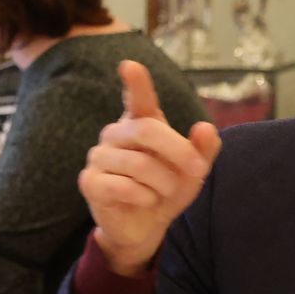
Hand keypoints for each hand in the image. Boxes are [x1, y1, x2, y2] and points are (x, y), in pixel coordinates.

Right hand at [79, 60, 220, 276]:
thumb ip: (203, 150)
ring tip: (164, 192)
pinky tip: (145, 201)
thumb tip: (205, 127)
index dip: (136, 83)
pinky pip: (124, 186)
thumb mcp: (193, 172)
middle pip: (147, 130)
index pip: (137, 99)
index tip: (130, 65)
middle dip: (179, 151)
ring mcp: (98, 157)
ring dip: (164, 183)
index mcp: (139, 123)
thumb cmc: (167, 190)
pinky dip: (145, 197)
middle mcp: (115, 133)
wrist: (144, 227)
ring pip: (139, 164)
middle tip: (199, 171)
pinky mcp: (90, 182)